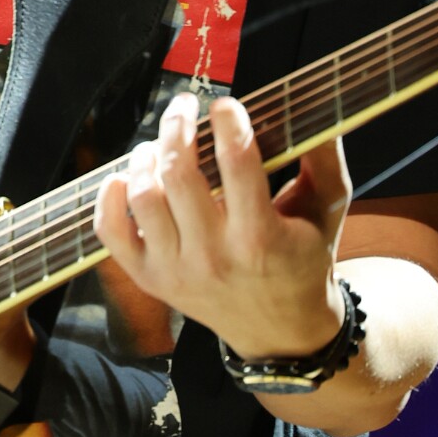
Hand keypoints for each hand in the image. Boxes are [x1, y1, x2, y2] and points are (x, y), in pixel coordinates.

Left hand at [93, 93, 349, 359]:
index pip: (237, 163)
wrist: (280, 332)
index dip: (228, 123)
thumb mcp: (328, 213)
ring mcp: (176, 271)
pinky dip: (109, 199)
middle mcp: (213, 256)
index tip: (225, 104)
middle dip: (177, 127)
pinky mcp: (150, 280)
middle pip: (178, 174)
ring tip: (158, 143)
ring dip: (145, 158)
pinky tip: (123, 177)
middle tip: (183, 105)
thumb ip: (325, 161)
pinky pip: (112, 234)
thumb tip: (317, 111)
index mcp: (260, 238)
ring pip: (143, 198)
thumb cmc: (304, 262)